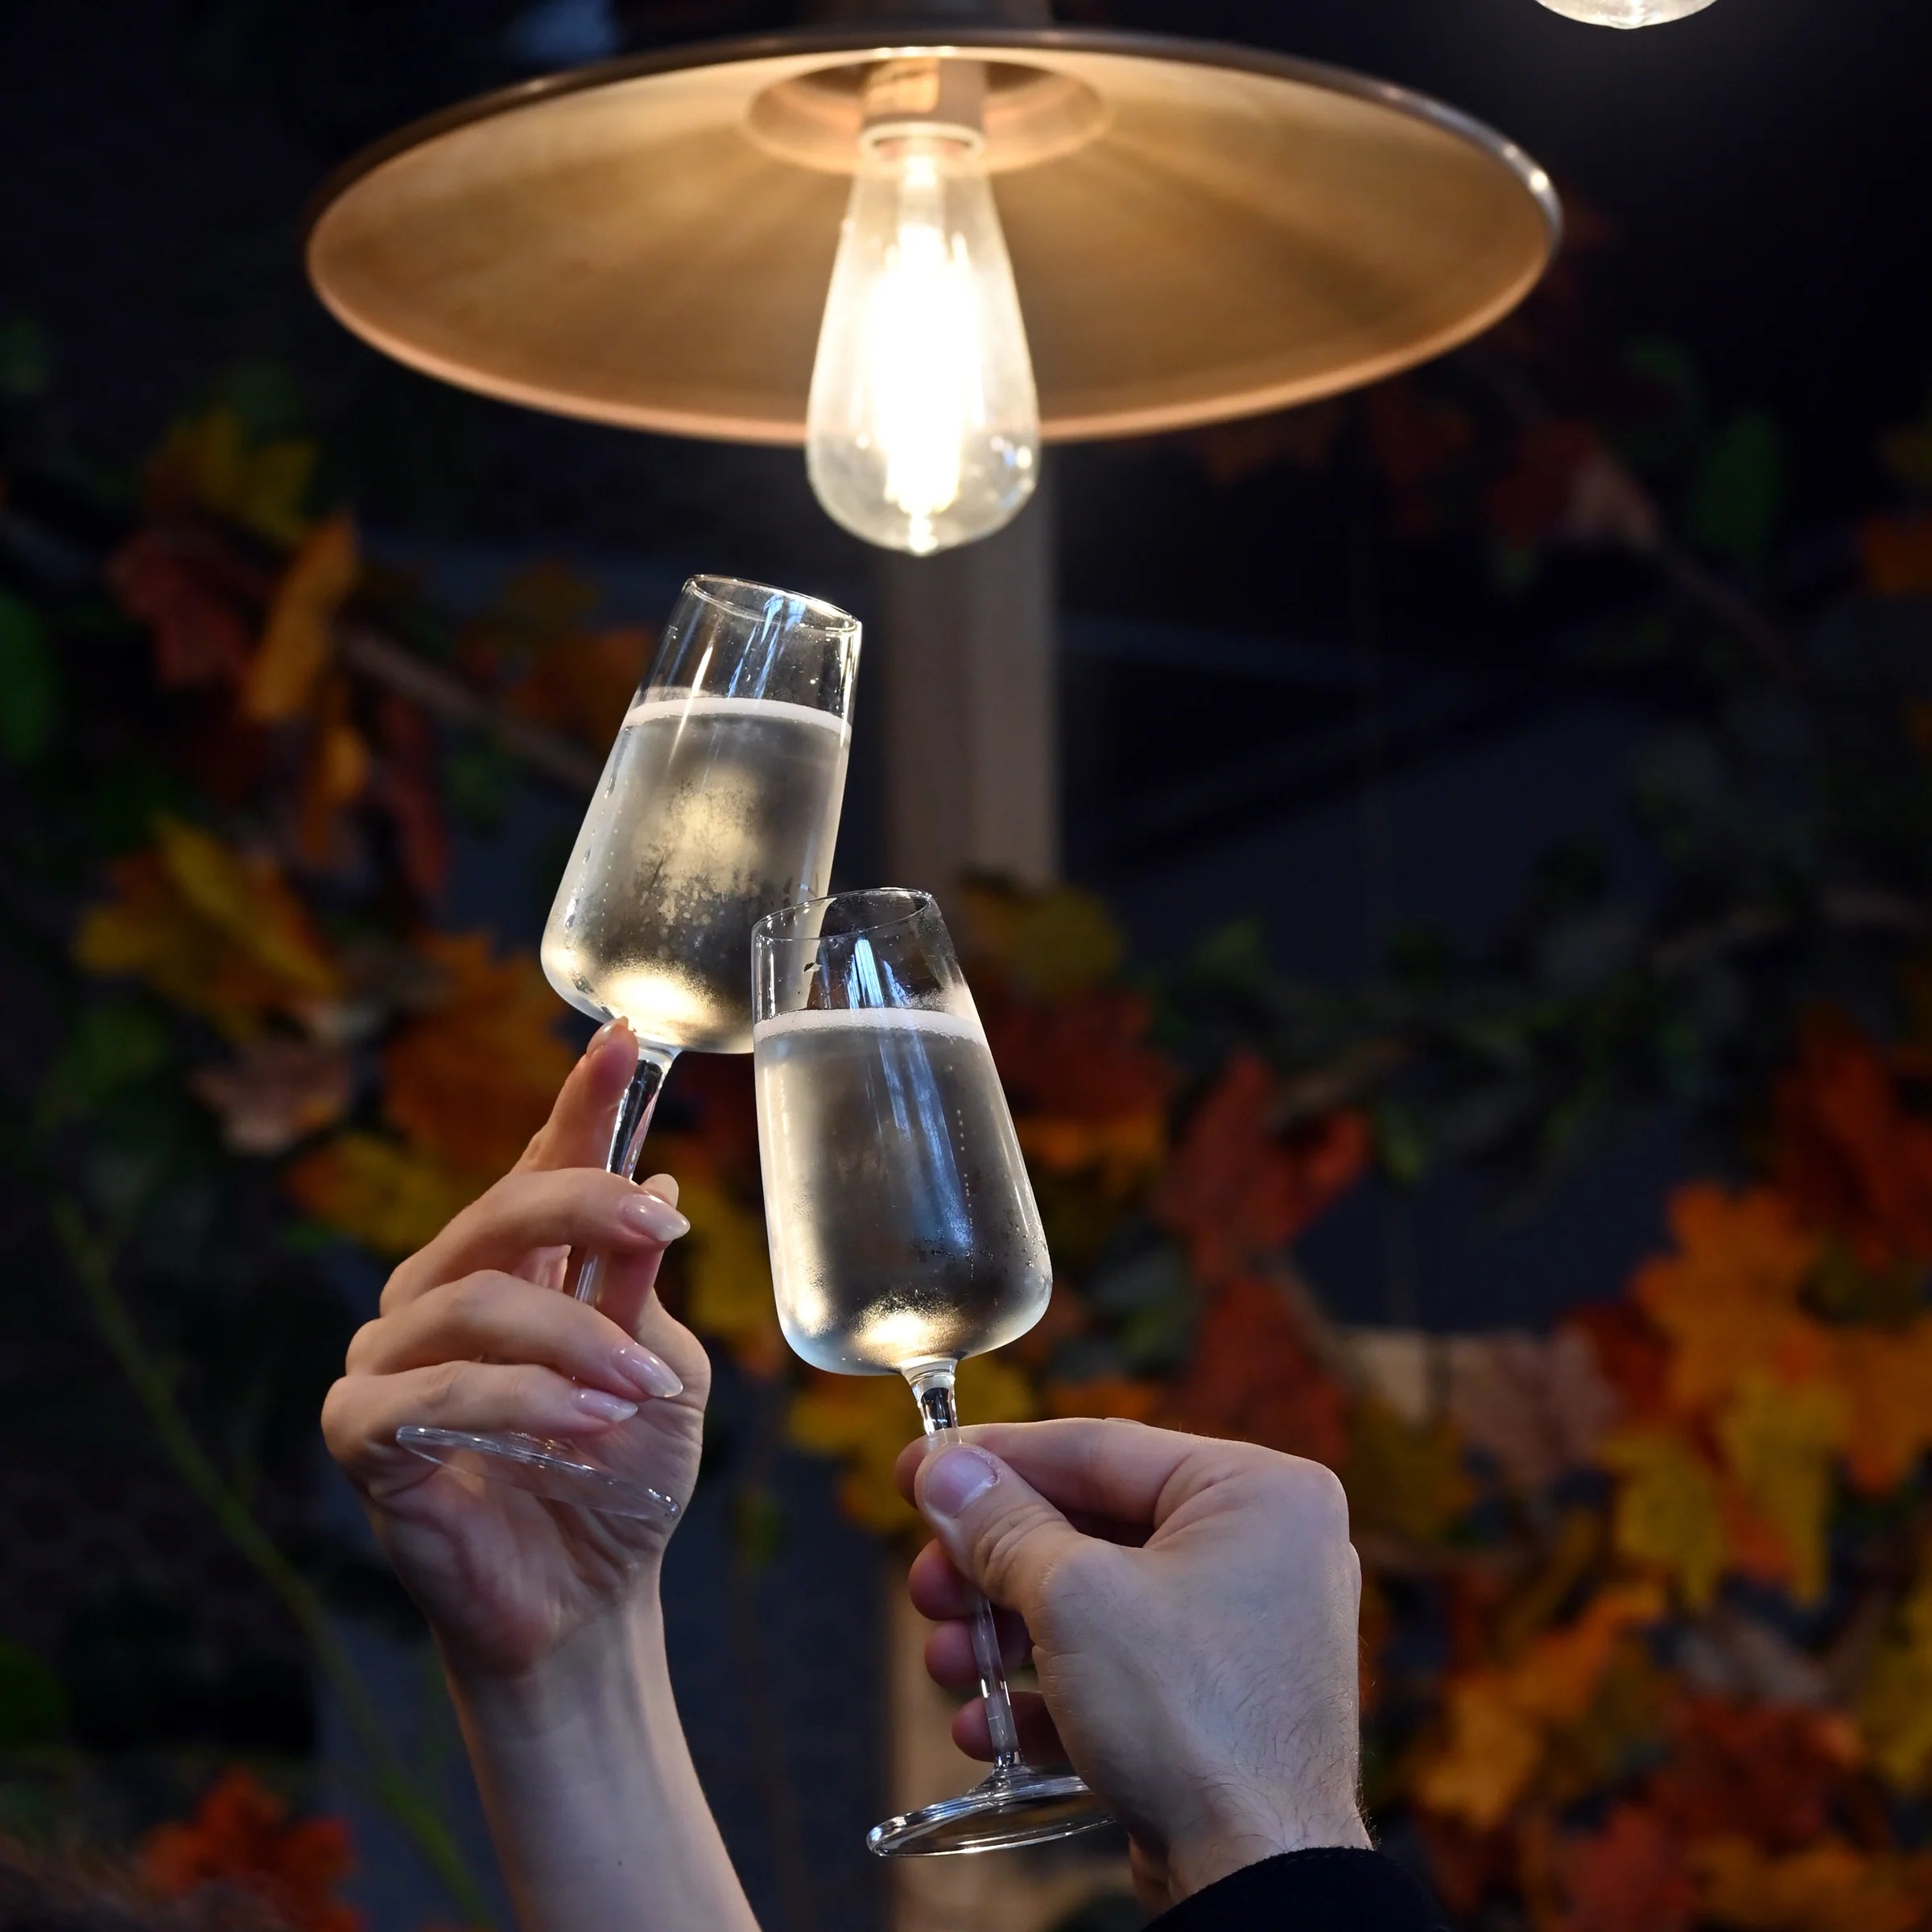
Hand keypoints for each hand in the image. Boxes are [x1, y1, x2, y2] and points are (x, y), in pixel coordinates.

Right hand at [322, 1022, 707, 1680]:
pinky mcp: (363, 1433)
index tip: (625, 1033)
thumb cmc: (621, 1481)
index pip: (540, 1165)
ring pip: (472, 1299)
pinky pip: (435, 1391)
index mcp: (515, 1268)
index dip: (579, 1100)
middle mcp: (440, 1296)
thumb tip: (658, 1179)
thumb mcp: (659, 1371)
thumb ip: (639, 1285)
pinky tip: (587, 1423)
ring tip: (643, 1389)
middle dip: (587, 1205)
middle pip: (499, 1210)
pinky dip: (522, 1398)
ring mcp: (391, 1359)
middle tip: (669, 1226)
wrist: (587, 1603)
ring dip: (574, 1337)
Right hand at [895, 1418, 1368, 1913]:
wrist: (1258, 1879)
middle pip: (1092, 1527)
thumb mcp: (1074, 1598)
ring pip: (1098, 1603)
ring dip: (1007, 1634)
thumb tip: (943, 1469)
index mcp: (1258, 1491)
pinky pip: (1124, 1668)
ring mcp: (1248, 1631)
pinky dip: (1053, 1691)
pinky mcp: (1223, 1703)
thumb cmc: (1191, 1720)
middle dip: (994, 1566)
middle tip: (927, 1584)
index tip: (920, 1464)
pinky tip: (988, 1726)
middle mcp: (1265, 1549)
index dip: (996, 1457)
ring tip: (946, 1662)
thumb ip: (1001, 1525)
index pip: (1099, 1447)